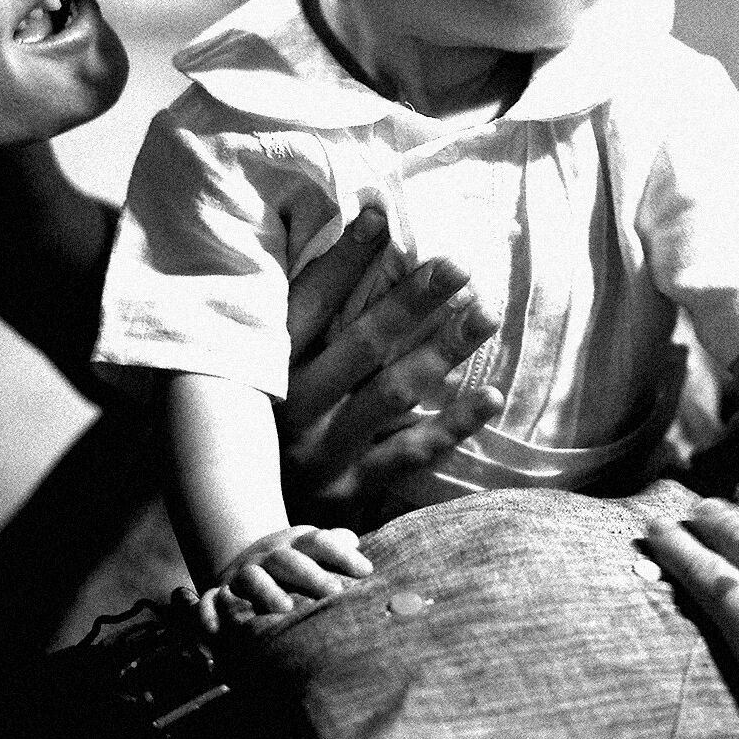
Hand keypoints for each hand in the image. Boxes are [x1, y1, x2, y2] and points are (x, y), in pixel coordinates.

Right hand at [197, 524, 371, 624]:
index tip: (366, 571)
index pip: (320, 542)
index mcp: (295, 545)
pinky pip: (208, 601)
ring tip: (285, 608)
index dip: (341, 554)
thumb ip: (334, 546)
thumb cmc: (294, 561)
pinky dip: (208, 613)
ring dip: (267, 591)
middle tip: (335, 593)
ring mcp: (243, 573)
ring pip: (253, 578)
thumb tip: (355, 541)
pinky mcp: (219, 592)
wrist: (245, 558)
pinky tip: (216, 630)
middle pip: (289, 560)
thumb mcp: (311, 549)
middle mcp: (269, 557)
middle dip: (312, 575)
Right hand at [275, 207, 501, 521]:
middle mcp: (292, 406)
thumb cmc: (268, 422)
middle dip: (412, 301)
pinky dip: (452, 424)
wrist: (247, 524)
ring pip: (392, 393)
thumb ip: (303, 312)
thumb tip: (355, 232)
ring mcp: (322, 450)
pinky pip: (409, 452)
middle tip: (458, 266)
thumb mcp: (267, 365)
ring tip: (485, 315)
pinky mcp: (350, 488)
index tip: (382, 215)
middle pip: (361, 343)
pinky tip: (491, 394)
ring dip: (443, 351)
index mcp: (268, 367)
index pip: (309, 303)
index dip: (345, 259)